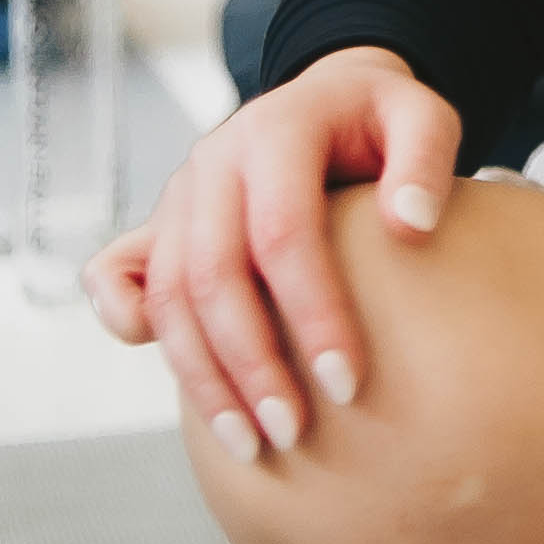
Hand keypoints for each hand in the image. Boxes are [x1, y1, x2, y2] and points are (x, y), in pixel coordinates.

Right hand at [85, 45, 459, 455]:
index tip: (348, 384)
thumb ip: (425, 159)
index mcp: (276, 129)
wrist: (329, 98)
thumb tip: (413, 225)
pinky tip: (175, 381)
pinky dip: (128, 325)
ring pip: (167, 295)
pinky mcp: (160, 222)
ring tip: (251, 446)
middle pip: (212, 274)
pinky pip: (118, 274)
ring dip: (203, 378)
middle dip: (250, 364)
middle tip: (294, 434)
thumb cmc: (380, 120)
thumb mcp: (421, 114)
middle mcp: (214, 161)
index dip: (313, 312)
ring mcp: (179, 194)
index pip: (284, 232)